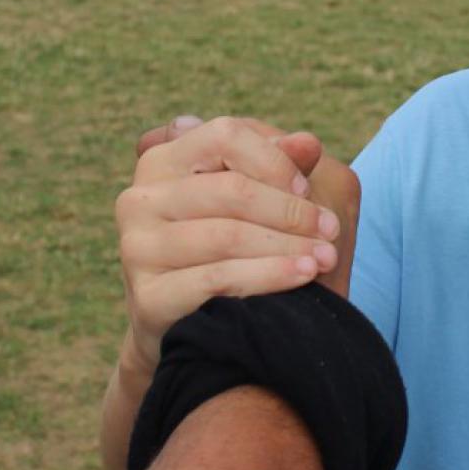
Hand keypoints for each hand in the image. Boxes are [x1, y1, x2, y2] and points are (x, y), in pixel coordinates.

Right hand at [115, 116, 356, 380]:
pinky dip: (269, 275)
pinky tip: (302, 276)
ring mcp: (137, 248)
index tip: (307, 188)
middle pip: (230, 189)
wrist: (199, 334)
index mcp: (164, 160)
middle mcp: (140, 198)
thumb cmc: (234, 253)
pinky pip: (217, 279)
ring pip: (227, 235)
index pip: (224, 135)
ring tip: (324, 256)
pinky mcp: (147, 297)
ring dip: (288, 245)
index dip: (273, 159)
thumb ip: (279, 168)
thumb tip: (308, 142)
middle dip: (291, 211)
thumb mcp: (256, 203)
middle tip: (330, 230)